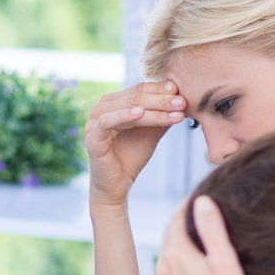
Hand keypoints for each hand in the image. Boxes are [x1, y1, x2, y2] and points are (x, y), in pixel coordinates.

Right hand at [85, 82, 186, 207]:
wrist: (117, 185)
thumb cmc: (132, 156)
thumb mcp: (152, 132)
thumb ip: (162, 115)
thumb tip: (182, 97)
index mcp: (114, 103)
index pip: (139, 89)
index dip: (160, 88)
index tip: (181, 90)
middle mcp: (101, 108)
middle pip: (135, 96)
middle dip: (162, 99)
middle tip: (183, 102)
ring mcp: (94, 122)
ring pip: (126, 107)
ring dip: (153, 108)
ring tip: (174, 111)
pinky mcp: (91, 137)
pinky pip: (107, 122)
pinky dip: (124, 115)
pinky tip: (141, 114)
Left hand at [155, 196, 249, 274]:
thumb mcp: (226, 261)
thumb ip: (212, 229)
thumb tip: (201, 200)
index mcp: (175, 253)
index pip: (178, 216)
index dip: (191, 202)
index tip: (205, 193)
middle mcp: (163, 266)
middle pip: (171, 231)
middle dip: (186, 218)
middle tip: (204, 208)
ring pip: (170, 249)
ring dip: (183, 237)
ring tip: (203, 230)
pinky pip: (172, 266)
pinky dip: (182, 256)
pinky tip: (198, 258)